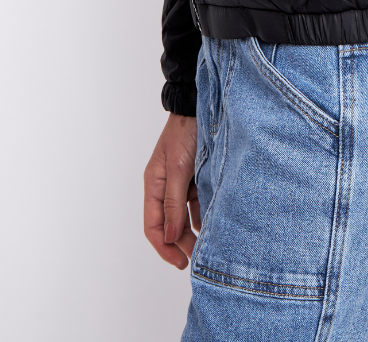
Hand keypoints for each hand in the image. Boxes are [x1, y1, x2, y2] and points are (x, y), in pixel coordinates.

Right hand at [144, 113, 201, 268]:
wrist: (202, 106)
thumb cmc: (185, 132)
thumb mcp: (177, 168)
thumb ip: (173, 202)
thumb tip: (170, 236)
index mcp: (154, 184)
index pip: (153, 226)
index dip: (164, 247)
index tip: (180, 262)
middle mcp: (166, 186)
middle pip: (170, 224)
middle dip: (181, 243)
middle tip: (197, 257)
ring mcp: (182, 182)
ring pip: (185, 216)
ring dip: (193, 231)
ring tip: (208, 244)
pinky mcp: (198, 177)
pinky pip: (199, 203)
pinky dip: (205, 215)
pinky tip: (214, 223)